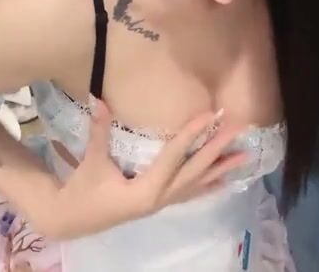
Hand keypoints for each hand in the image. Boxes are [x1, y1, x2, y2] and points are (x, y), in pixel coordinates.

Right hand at [48, 101, 247, 239]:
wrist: (74, 218)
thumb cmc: (84, 189)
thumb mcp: (91, 160)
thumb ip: (98, 130)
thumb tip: (98, 99)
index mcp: (146, 190)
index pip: (175, 157)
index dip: (192, 134)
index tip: (211, 115)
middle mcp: (161, 198)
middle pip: (195, 171)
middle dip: (217, 149)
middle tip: (237, 129)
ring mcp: (163, 203)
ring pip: (198, 185)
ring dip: (221, 169)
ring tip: (244, 156)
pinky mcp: (160, 203)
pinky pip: (191, 193)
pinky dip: (209, 184)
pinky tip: (224, 179)